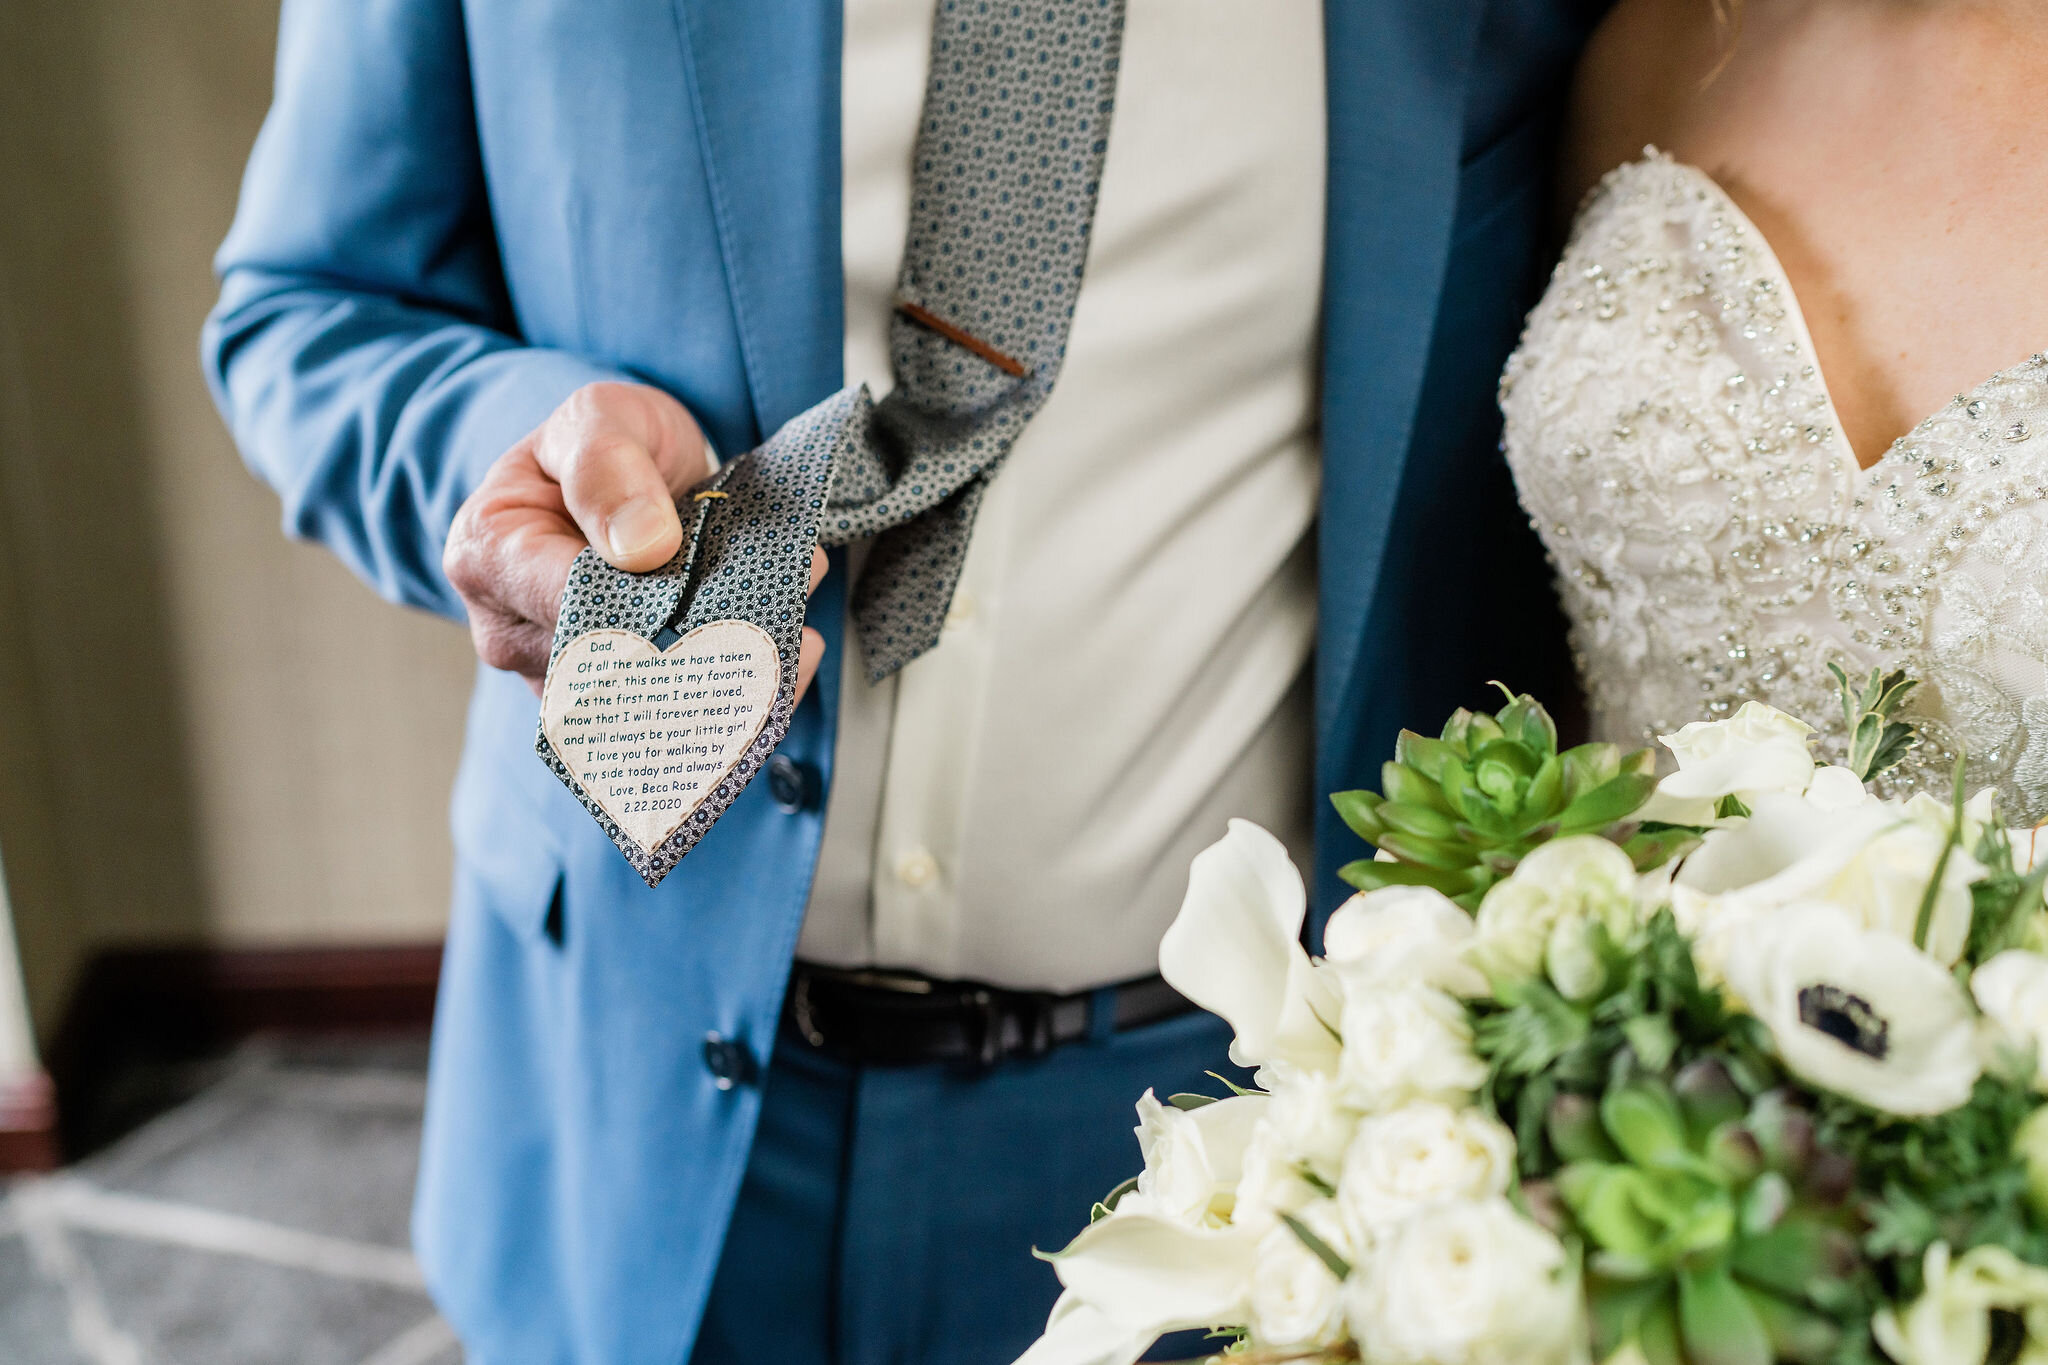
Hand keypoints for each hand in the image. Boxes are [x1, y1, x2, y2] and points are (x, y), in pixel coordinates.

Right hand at [445, 381, 827, 695]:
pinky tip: (790, 661)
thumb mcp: (600, 418)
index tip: (715, 590)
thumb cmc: (601, 445)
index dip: (643, 608)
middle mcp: (515, 632)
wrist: (621, 472)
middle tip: (780, 612)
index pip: (566, 605)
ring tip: (793, 634)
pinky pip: (675, 715)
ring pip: (647, 707)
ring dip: (731, 673)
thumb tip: (642, 547)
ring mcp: (565, 675)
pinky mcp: (616, 696)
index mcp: (490, 557)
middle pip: (608, 670)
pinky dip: (740, 691)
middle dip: (701, 646)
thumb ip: (607, 468)